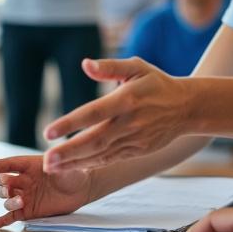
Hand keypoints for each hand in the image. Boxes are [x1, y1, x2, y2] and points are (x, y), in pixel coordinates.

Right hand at [0, 155, 94, 228]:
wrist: (81, 189)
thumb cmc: (72, 173)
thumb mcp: (65, 166)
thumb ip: (56, 165)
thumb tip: (49, 162)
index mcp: (29, 166)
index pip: (8, 164)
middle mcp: (24, 181)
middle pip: (4, 183)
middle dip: (3, 185)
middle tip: (9, 187)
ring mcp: (25, 196)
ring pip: (7, 199)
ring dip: (8, 201)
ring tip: (19, 201)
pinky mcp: (29, 210)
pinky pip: (12, 215)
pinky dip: (4, 220)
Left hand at [41, 58, 192, 172]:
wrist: (187, 107)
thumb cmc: (156, 83)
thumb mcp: (136, 67)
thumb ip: (109, 66)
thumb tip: (85, 64)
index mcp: (127, 99)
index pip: (94, 113)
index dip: (70, 124)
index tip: (48, 132)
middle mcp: (130, 122)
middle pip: (95, 140)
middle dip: (68, 152)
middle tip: (45, 160)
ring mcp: (135, 139)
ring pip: (101, 154)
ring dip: (75, 162)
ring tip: (51, 167)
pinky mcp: (138, 150)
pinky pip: (111, 160)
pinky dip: (91, 164)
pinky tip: (72, 167)